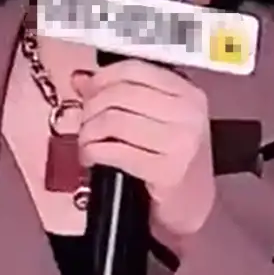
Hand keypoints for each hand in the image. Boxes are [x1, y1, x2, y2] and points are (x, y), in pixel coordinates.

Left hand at [73, 60, 215, 251]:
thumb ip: (121, 93)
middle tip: (85, 120)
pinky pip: (115, 151)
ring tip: (87, 141)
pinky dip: (93, 152)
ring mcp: (180, 143)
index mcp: (188, 93)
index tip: (88, 88)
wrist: (192, 205)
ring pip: (115, 120)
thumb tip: (81, 78)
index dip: (103, 77)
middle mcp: (188, 114)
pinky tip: (91, 156)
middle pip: (121, 93)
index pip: (135, 69)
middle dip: (92, 106)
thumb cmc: (173, 160)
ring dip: (90, 131)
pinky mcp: (166, 171)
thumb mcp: (155, 119)